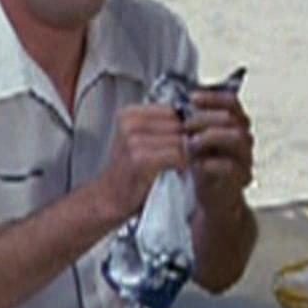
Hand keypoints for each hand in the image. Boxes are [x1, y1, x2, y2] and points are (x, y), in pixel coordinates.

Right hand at [99, 104, 186, 221]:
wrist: (110, 197)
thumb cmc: (130, 169)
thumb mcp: (140, 139)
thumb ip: (162, 126)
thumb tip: (196, 118)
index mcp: (130, 114)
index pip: (174, 110)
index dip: (185, 126)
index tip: (185, 141)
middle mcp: (130, 123)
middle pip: (178, 124)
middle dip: (188, 140)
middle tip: (188, 155)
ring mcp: (134, 141)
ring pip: (180, 140)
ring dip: (187, 155)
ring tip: (180, 164)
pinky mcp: (141, 160)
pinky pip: (177, 156)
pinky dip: (181, 165)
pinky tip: (175, 171)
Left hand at [184, 90, 253, 195]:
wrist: (209, 198)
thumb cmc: (201, 164)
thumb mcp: (195, 139)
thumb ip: (192, 123)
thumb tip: (175, 106)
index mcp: (235, 125)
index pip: (232, 103)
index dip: (213, 98)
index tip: (193, 99)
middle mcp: (244, 139)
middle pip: (232, 118)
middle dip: (206, 119)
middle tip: (186, 126)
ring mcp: (245, 158)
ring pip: (237, 138)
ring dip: (211, 137)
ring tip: (191, 143)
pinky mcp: (241, 178)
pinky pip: (232, 166)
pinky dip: (212, 163)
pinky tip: (197, 164)